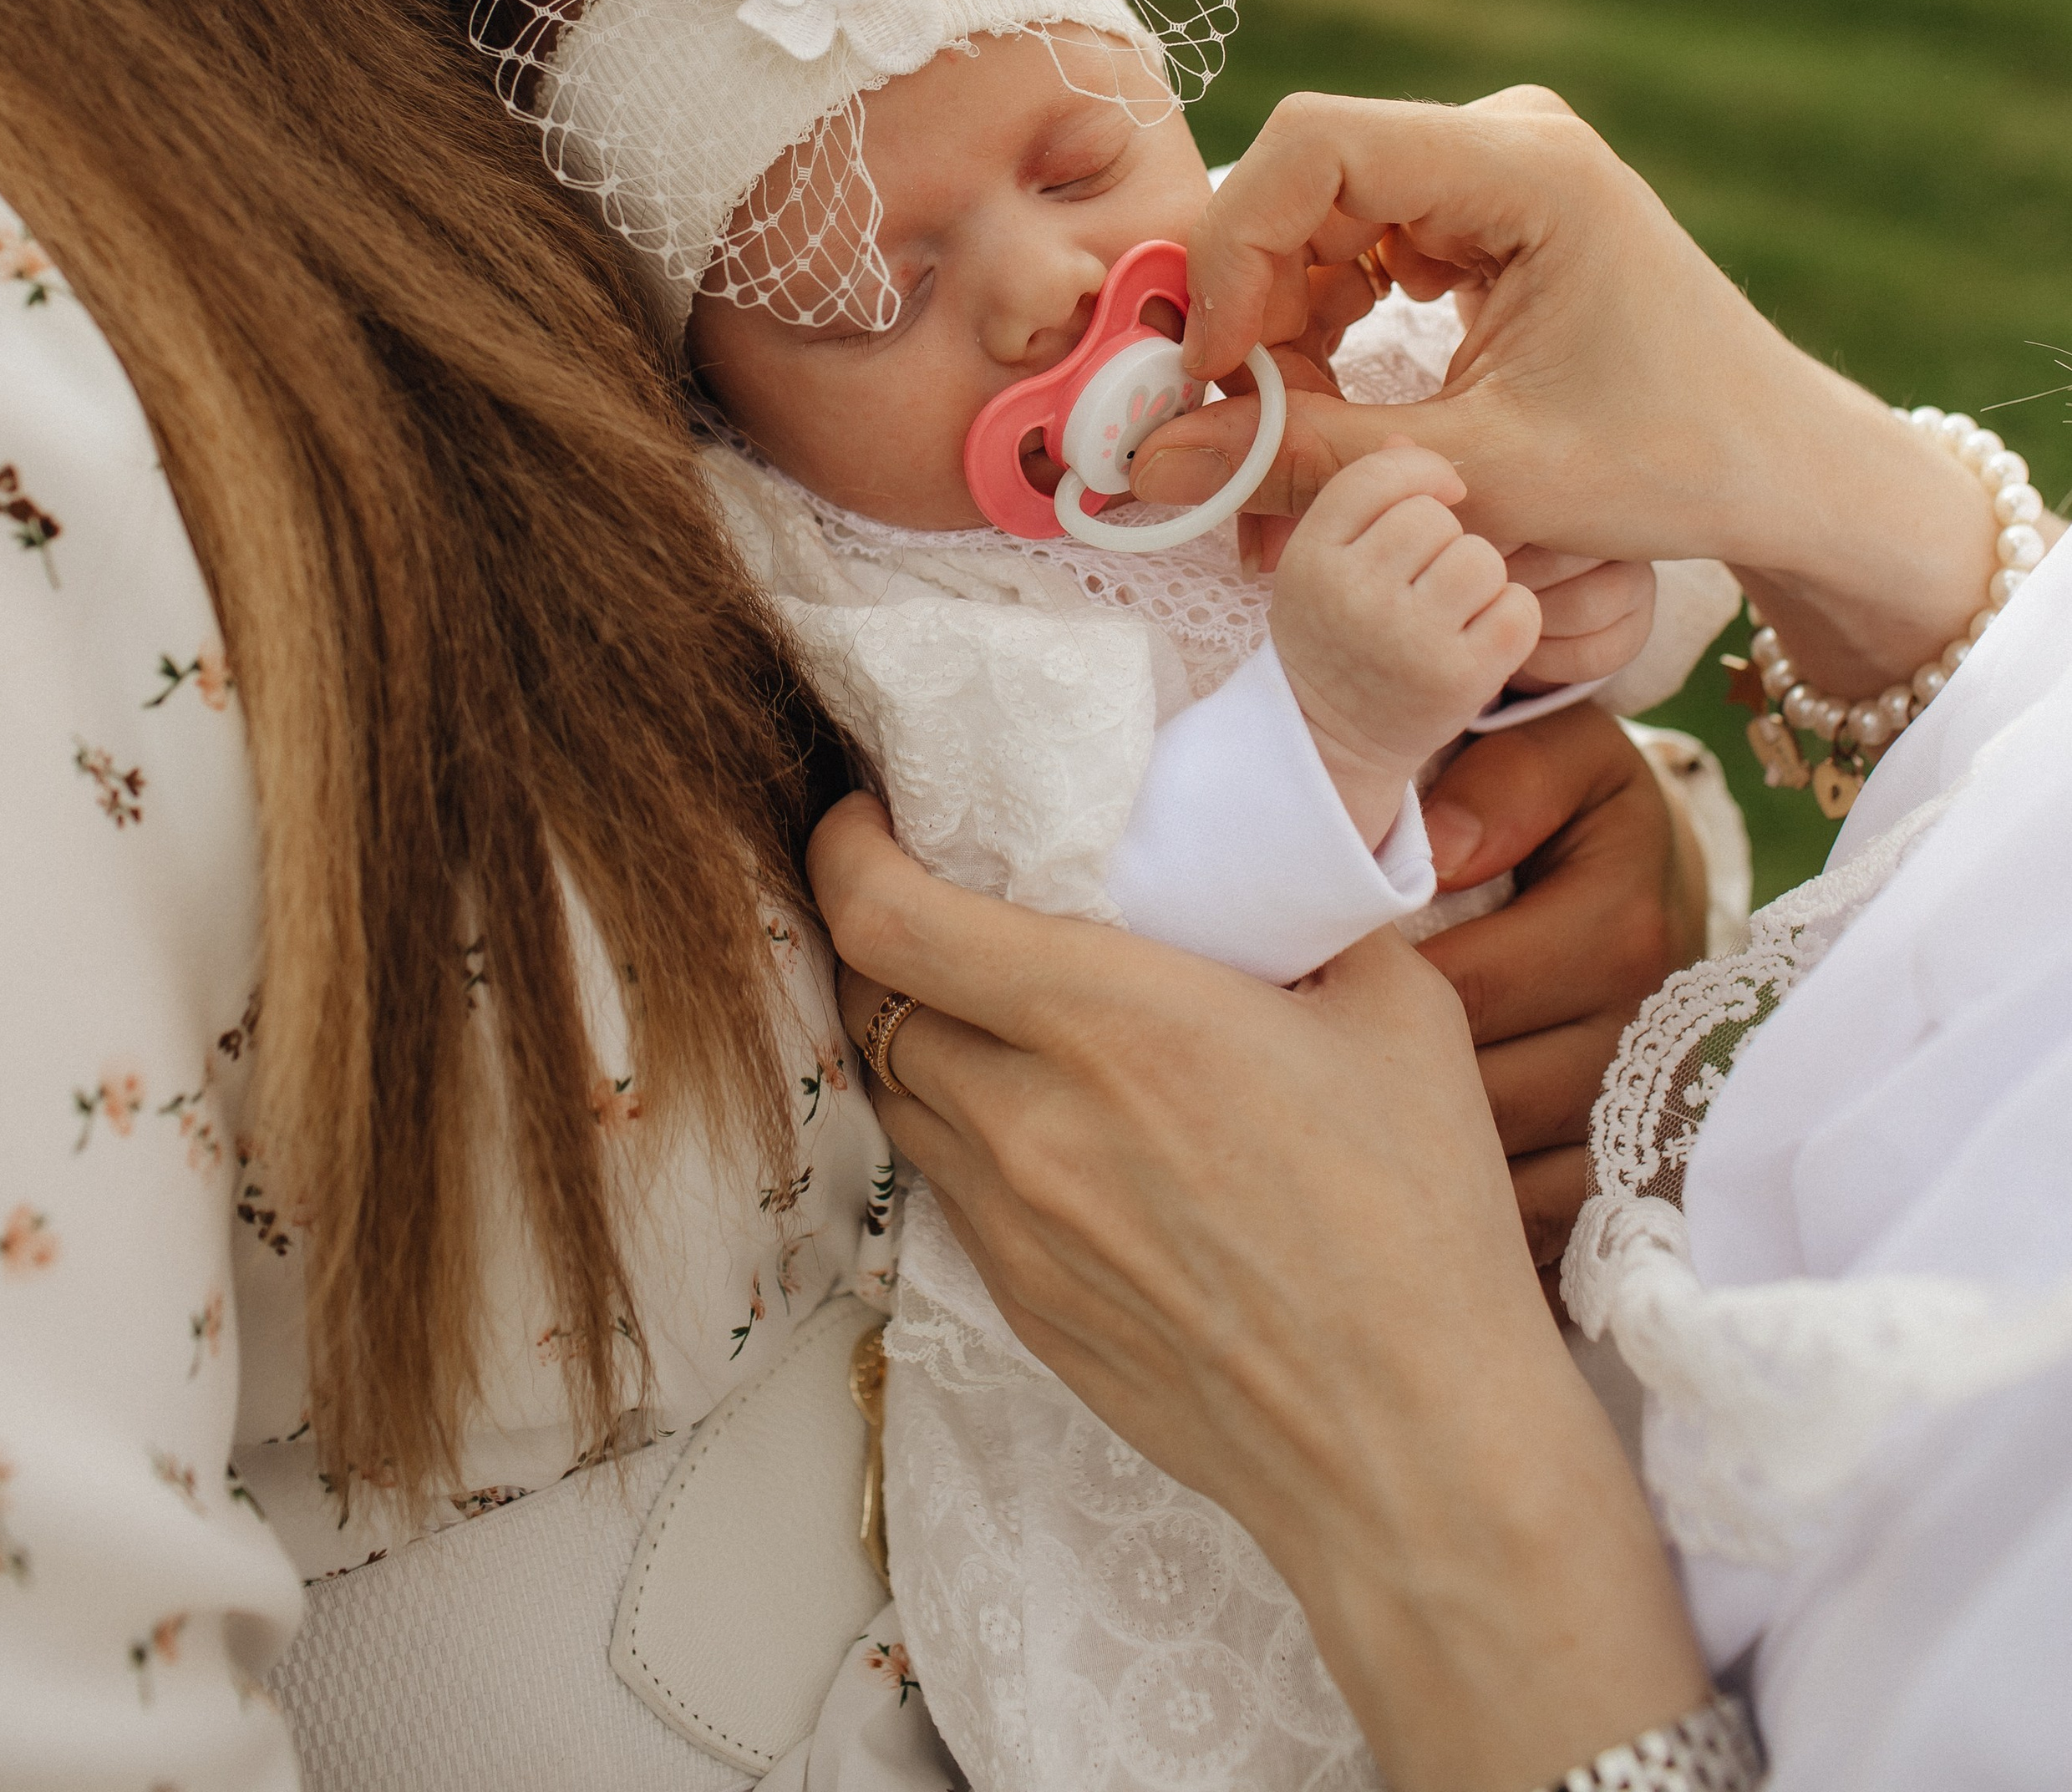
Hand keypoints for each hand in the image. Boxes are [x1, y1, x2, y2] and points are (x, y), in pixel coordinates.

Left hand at [813, 794, 1706, 1791]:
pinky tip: (1039, 1123)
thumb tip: (1282, 855)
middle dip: (881, 935)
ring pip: (897, 1097)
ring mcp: (1014, 1226)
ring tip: (980, 1006)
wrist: (1412, 1447)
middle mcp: (1030, 1119)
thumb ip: (1309, 913)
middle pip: (869, 1001)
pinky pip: (947, 1189)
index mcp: (1109, 1016)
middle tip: (931, 896)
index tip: (864, 815)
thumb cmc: (1417, 1219)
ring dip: (916, 1037)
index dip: (844, 850)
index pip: (887, 917)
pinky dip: (964, 1132)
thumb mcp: (1396, 1010)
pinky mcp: (1024, 1308)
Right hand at [1138, 87, 1998, 695]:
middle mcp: (1511, 137)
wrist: (1783, 468)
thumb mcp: (1477, 478)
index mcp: (1531, 169)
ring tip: (1289, 425)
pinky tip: (1337, 397)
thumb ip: (1306, 461)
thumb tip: (1149, 459)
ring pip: (1325, 212)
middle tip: (1235, 418)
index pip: (1317, 143)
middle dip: (1253, 299)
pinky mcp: (1490, 205)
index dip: (1235, 247)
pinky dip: (1327, 315)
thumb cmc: (1667, 467)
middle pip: (1310, 178)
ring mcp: (1501, 164)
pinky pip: (1364, 235)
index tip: (1212, 364)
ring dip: (1283, 317)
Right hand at [1269, 440, 1542, 840]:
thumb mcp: (1324, 557)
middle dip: (1449, 538)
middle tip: (1430, 580)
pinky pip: (1518, 608)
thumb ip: (1363, 493)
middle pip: (1436, 516)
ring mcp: (1407, 640)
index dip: (1422, 472)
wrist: (1334, 739)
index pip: (1379, 474)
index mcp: (1311, 555)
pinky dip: (1512, 618)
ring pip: (1481, 559)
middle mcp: (1353, 595)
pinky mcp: (1460, 679)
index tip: (1441, 495)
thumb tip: (1413, 443)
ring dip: (1483, 578)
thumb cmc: (1339, 631)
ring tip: (1455, 609)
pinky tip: (1483, 636)